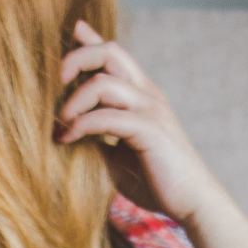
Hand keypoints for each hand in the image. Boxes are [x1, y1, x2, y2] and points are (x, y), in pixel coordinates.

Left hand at [56, 19, 216, 223]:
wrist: (192, 204)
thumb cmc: (155, 181)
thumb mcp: (117, 154)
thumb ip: (97, 136)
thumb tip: (63, 130)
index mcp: (141, 94)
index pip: (113, 54)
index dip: (86, 42)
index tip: (62, 46)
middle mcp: (148, 94)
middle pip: (110, 52)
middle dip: (76, 59)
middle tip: (54, 83)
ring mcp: (151, 110)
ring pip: (104, 82)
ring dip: (73, 100)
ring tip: (60, 124)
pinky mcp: (150, 131)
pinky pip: (108, 117)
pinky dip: (81, 126)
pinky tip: (68, 140)